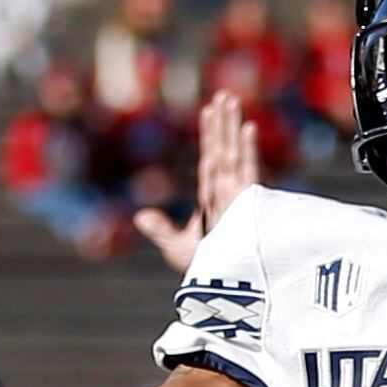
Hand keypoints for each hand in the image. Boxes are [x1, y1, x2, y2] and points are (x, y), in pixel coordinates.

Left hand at [135, 89, 263, 273]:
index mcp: (212, 200)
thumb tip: (138, 215)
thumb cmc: (210, 273)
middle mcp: (227, 193)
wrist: (227, 291)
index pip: (210, 160)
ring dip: (232, 127)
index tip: (210, 111)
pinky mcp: (248, 204)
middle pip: (223, 150)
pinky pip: (247, 172)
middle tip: (224, 95)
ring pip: (233, 153)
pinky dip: (247, 150)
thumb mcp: (178, 249)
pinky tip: (247, 128)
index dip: (210, 135)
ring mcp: (238, 197)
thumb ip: (161, 230)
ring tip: (231, 100)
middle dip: (223, 124)